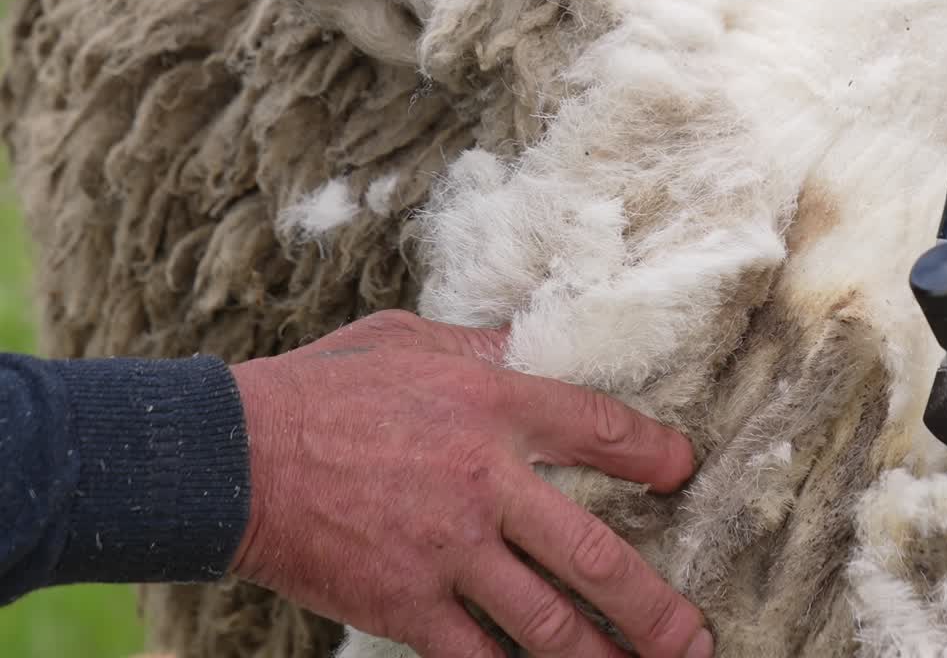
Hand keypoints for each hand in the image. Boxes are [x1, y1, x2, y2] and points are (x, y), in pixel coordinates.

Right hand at [229, 311, 711, 657]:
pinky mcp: (406, 606)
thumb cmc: (325, 384)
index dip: (653, 453)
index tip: (682, 469)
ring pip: (548, 623)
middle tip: (694, 635)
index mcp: (492, 403)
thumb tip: (534, 345)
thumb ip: (482, 347)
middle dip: (655, 604)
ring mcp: (448, 552)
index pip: (599, 428)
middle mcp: (485, 481)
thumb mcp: (412, 338)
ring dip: (605, 657)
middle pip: (594, 553)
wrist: (234, 455)